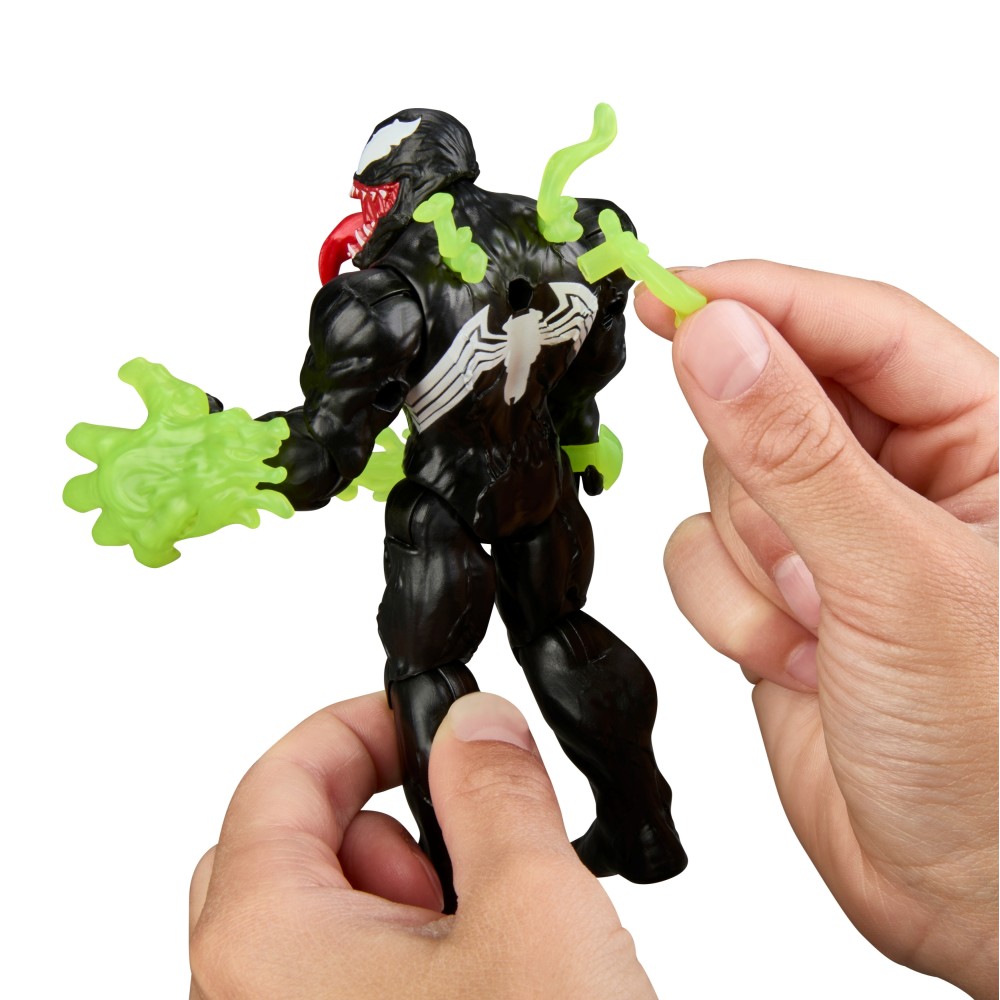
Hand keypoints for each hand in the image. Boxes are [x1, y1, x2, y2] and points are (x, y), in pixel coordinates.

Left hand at [189, 692, 654, 998]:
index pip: (278, 777)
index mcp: (263, 943)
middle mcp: (248, 998)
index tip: (424, 719)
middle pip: (296, 845)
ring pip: (331, 914)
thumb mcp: (533, 912)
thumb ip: (498, 792)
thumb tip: (477, 723)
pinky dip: (419, 950)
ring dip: (413, 892)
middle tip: (465, 845)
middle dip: (389, 822)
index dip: (357, 726)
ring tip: (493, 936)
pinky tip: (491, 984)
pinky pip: (355, 977)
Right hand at [637, 262, 997, 997]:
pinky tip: (791, 659)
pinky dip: (726, 609)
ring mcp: (828, 539)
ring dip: (749, 562)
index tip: (666, 291)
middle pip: (770, 399)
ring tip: (818, 629)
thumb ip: (795, 450)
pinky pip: (698, 556)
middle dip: (762, 481)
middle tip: (803, 553)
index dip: (758, 300)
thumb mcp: (900, 577)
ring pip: (723, 484)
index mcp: (981, 440)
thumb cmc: (999, 751)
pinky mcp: (773, 595)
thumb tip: (714, 339)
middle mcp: (900, 480)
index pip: (854, 326)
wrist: (966, 890)